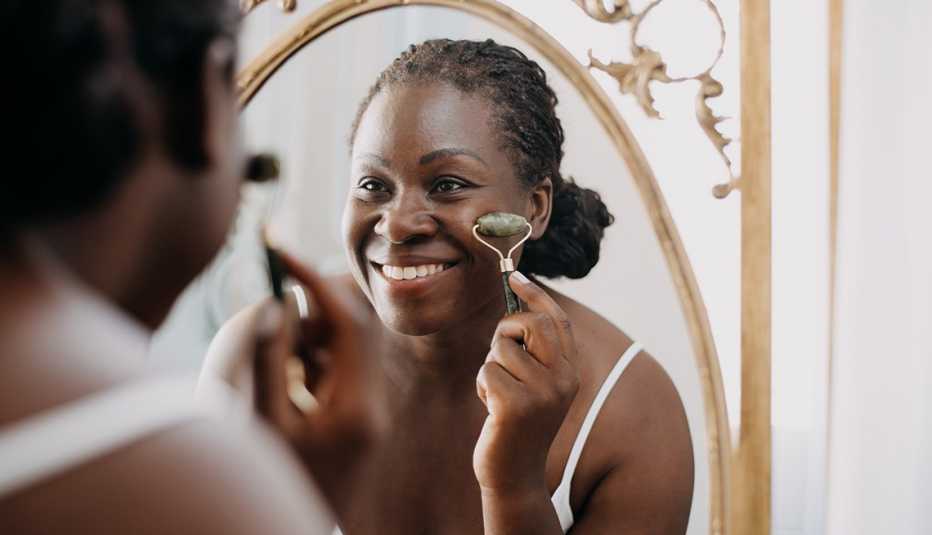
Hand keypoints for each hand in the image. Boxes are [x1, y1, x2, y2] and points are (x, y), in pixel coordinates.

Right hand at [249, 250, 387, 515]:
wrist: (284, 532)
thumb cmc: (271, 485)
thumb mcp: (262, 421)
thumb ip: (268, 358)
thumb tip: (277, 301)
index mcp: (356, 406)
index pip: (349, 321)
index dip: (315, 280)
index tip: (282, 251)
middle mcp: (370, 407)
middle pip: (347, 332)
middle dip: (305, 319)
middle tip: (270, 331)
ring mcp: (364, 414)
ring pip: (336, 351)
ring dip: (300, 347)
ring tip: (272, 382)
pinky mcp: (353, 419)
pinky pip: (330, 373)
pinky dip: (302, 369)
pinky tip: (282, 397)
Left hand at [473, 271, 579, 493]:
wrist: (514, 475)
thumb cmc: (516, 424)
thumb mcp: (534, 386)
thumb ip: (533, 353)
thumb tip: (518, 308)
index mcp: (571, 373)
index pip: (558, 322)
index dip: (537, 295)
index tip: (517, 276)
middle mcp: (563, 381)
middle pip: (532, 324)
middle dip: (506, 330)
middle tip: (500, 354)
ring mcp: (542, 394)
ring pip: (501, 349)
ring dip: (490, 367)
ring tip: (498, 394)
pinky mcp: (516, 406)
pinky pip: (487, 371)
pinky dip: (482, 386)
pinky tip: (491, 409)